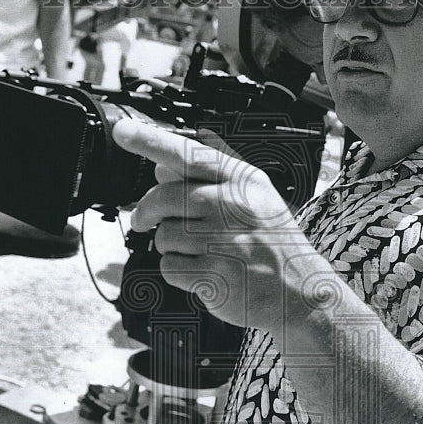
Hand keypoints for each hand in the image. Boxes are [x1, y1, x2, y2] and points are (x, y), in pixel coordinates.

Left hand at [111, 118, 327, 331]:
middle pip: (162, 197)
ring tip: (199, 252)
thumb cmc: (273, 243)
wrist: (299, 292)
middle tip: (143, 220)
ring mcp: (223, 240)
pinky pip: (168, 267)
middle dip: (146, 211)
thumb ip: (211, 177)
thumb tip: (162, 164)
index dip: (150, 141)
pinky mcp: (213, 274)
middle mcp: (232, 205)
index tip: (123, 131)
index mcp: (242, 180)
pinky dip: (177, 272)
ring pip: (162, 235)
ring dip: (170, 246)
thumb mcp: (254, 197)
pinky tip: (202, 271)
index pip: (188, 153)